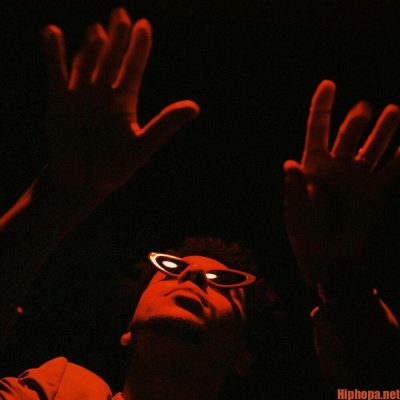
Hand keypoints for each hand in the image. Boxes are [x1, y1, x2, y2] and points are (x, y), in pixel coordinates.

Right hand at [41, 8, 198, 200]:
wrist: (81, 184)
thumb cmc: (113, 169)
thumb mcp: (142, 146)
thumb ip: (165, 125)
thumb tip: (194, 106)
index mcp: (125, 103)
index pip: (133, 69)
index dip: (139, 48)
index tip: (144, 25)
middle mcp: (104, 95)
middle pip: (112, 61)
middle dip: (117, 39)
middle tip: (121, 14)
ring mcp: (81, 97)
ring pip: (87, 64)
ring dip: (92, 47)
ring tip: (98, 28)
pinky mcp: (59, 103)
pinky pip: (56, 74)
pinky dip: (54, 54)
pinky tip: (52, 32)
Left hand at [284, 80, 399, 284]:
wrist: (329, 260)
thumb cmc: (306, 234)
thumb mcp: (296, 210)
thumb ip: (294, 187)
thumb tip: (288, 163)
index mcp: (313, 166)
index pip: (317, 130)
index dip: (322, 107)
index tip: (329, 84)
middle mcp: (336, 167)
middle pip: (349, 134)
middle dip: (357, 120)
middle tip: (365, 109)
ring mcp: (357, 178)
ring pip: (374, 147)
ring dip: (384, 130)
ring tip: (394, 110)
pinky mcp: (375, 193)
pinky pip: (393, 171)